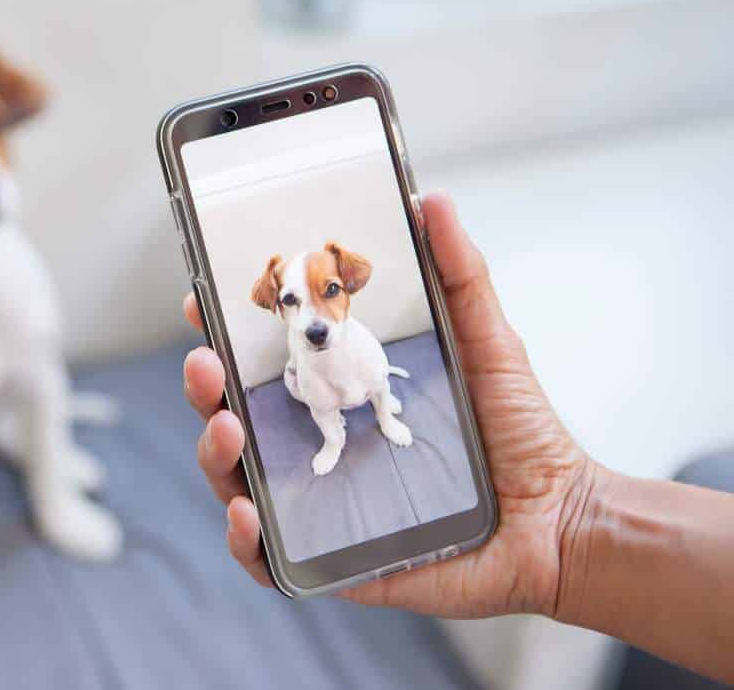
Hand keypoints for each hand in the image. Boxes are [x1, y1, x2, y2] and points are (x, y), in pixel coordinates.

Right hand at [182, 191, 595, 617]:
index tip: (204, 299)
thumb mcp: (485, 339)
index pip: (262, 360)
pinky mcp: (332, 561)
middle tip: (206, 363)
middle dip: (204, 386)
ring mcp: (318, 503)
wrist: (559, 520)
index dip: (224, 332)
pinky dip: (243, 537)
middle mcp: (318, 443)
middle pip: (232, 415)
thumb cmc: (519, 432)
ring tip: (228, 425)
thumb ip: (458, 272)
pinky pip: (267, 558)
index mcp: (338, 392)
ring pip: (236, 480)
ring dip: (215, 451)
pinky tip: (246, 511)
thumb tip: (433, 200)